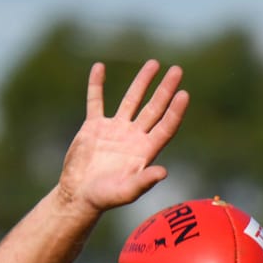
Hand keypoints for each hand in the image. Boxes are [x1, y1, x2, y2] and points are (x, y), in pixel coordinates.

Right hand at [57, 61, 189, 214]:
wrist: (78, 196)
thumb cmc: (105, 198)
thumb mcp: (126, 192)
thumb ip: (144, 182)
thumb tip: (164, 172)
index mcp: (145, 151)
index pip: (165, 126)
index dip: (175, 111)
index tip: (184, 93)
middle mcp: (133, 137)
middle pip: (154, 108)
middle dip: (165, 90)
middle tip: (177, 70)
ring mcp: (114, 129)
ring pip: (131, 100)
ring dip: (141, 82)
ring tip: (153, 64)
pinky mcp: (94, 127)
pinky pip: (95, 101)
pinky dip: (96, 85)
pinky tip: (99, 67)